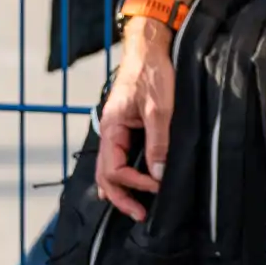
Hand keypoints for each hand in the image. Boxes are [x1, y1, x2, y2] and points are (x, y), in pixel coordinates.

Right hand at [93, 24, 174, 221]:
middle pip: (106, 174)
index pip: (114, 169)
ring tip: (134, 207)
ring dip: (121, 188)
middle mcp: (109, 132)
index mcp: (111, 128)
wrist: (150, 49)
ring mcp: (116, 130)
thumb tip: (157, 175)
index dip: (134, 183)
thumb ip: (158, 142)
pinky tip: (131, 184)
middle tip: (139, 215)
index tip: (156, 188)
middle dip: (121, 197)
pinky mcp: (126, 126)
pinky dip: (123, 173)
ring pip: (110, 167)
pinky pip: (120, 155)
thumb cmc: (152, 73)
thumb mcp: (160, 108)